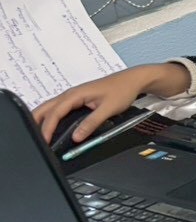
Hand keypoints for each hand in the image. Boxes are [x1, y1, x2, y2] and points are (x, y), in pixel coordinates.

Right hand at [32, 63, 189, 144]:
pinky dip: (51, 117)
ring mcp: (73, 96)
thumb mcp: (108, 108)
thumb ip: (92, 122)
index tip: (44, 141)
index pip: (55, 112)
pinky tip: (51, 127)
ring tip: (39, 136)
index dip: (47, 128)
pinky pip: (59, 108)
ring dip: (42, 120)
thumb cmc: (122, 89)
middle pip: (45, 108)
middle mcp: (71, 94)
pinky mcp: (77, 99)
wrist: (133, 79)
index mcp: (75, 94)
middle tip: (35, 140)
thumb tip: (76, 137)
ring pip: (50, 107)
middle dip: (36, 123)